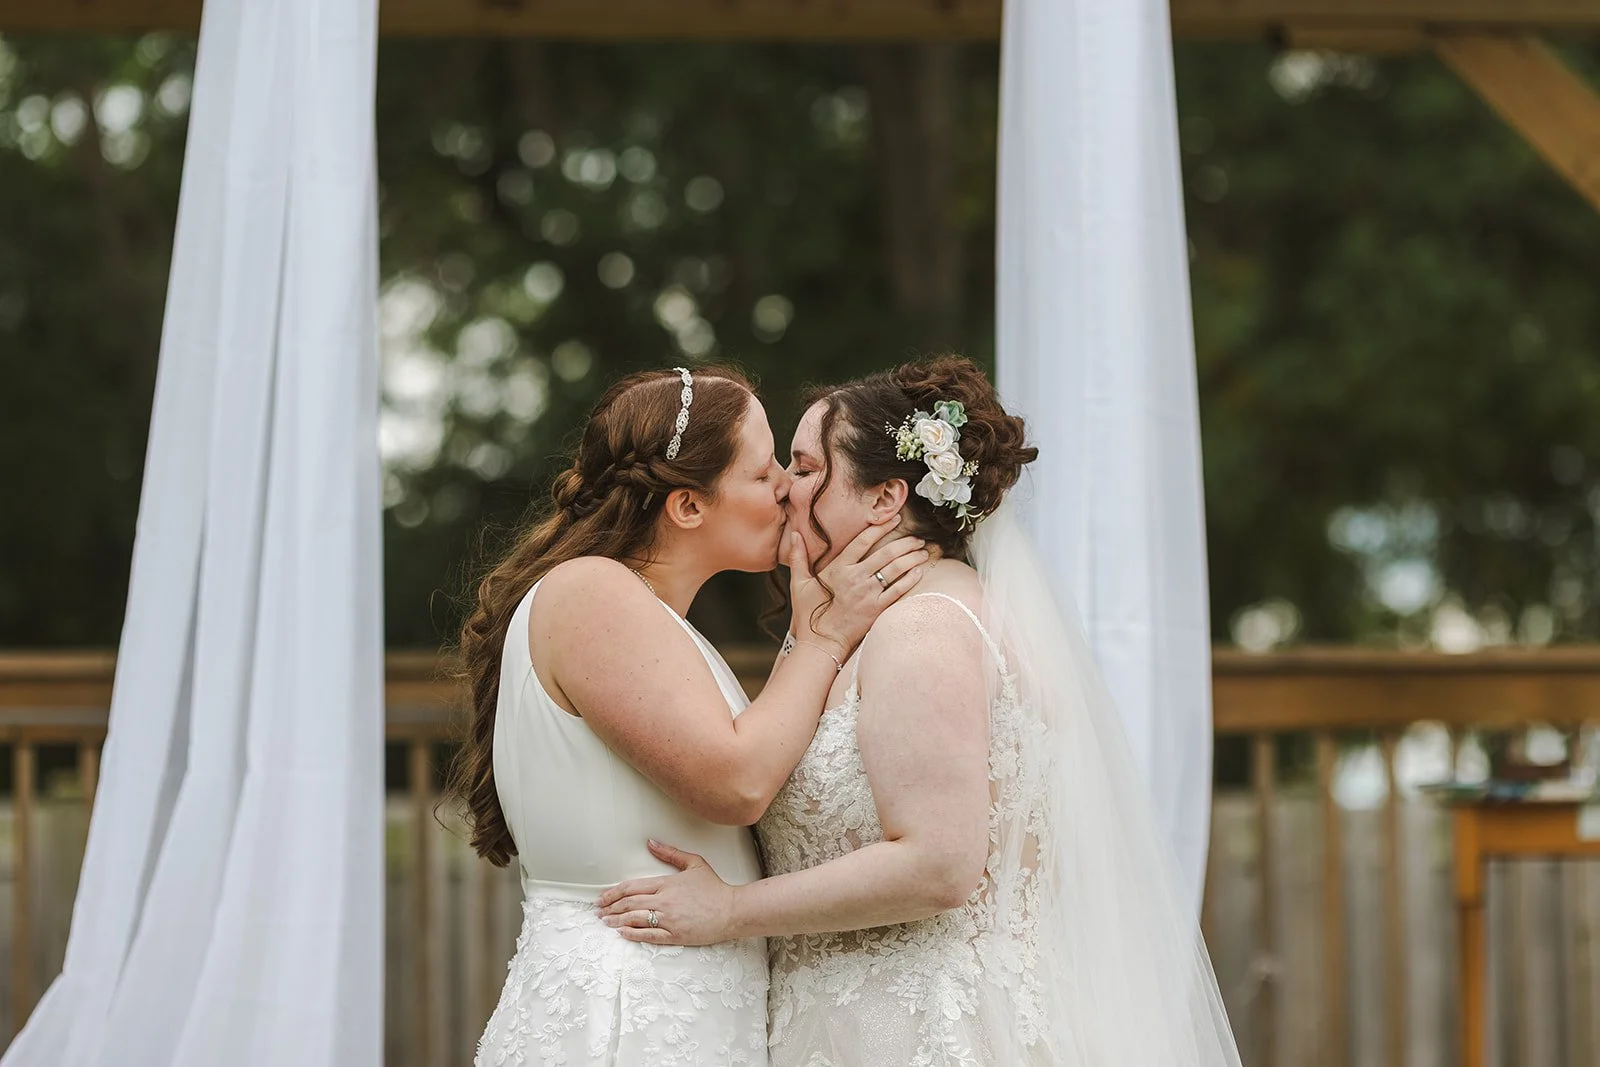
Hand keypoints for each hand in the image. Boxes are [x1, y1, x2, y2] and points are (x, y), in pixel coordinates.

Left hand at [596, 840, 739, 946]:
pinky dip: (632, 934)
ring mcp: (669, 920)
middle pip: (629, 904)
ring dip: (617, 921)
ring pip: (635, 920)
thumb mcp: (694, 863)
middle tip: (599, 911)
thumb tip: (651, 843)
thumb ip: (670, 853)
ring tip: (606, 922)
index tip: (603, 897)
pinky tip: (622, 934)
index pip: (632, 887)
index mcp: (666, 884)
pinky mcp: (675, 935)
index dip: (613, 893)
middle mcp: (664, 902)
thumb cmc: (714, 888)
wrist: (732, 910)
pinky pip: (648, 935)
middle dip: (610, 908)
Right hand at [786, 520, 929, 654]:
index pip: (863, 541)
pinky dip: (910, 580)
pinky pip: (898, 591)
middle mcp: (855, 578)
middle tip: (918, 538)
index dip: (881, 528)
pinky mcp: (876, 610)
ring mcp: (867, 594)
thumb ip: (798, 557)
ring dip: (912, 558)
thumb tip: (794, 535)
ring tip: (924, 552)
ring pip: (895, 570)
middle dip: (905, 543)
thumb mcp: (799, 583)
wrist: (819, 642)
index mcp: (839, 568)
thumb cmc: (808, 613)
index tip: (895, 520)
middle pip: (886, 554)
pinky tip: (919, 572)